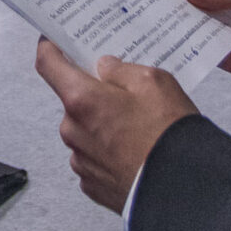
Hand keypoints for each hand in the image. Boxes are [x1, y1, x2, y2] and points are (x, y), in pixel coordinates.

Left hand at [34, 40, 199, 211]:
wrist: (182, 189)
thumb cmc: (167, 134)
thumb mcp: (153, 82)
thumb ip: (121, 70)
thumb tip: (105, 68)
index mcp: (82, 99)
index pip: (48, 64)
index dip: (48, 48)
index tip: (52, 41)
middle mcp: (72, 130)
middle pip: (73, 101)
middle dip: (94, 95)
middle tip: (126, 95)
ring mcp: (81, 161)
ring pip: (85, 131)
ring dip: (103, 126)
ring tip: (140, 130)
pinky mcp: (92, 185)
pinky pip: (94, 158)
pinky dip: (109, 153)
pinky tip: (135, 153)